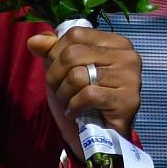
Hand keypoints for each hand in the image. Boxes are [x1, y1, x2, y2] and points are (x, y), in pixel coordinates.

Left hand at [26, 26, 141, 155]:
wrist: (98, 133)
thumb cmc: (80, 95)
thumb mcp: (61, 69)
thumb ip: (50, 50)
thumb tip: (34, 41)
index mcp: (115, 42)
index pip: (75, 34)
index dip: (55, 53)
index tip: (57, 70)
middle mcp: (128, 56)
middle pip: (72, 54)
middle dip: (55, 75)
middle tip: (59, 90)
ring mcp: (132, 78)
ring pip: (77, 75)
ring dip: (63, 93)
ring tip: (68, 101)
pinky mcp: (128, 100)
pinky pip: (87, 95)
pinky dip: (74, 106)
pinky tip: (76, 112)